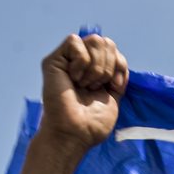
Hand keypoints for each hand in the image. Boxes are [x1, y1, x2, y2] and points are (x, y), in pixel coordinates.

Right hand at [39, 33, 128, 151]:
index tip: (115, 86)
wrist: (76, 133)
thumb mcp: (114, 94)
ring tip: (85, 85)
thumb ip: (117, 72)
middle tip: (95, 87)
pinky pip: (75, 43)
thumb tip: (118, 58)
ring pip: (94, 40)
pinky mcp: (53, 60)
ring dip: (97, 67)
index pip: (113, 49)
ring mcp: (67, 61)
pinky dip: (81, 63)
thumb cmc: (92, 122)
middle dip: (109, 66)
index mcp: (94, 70)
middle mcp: (80, 63)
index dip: (120, 64)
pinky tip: (73, 79)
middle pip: (105, 41)